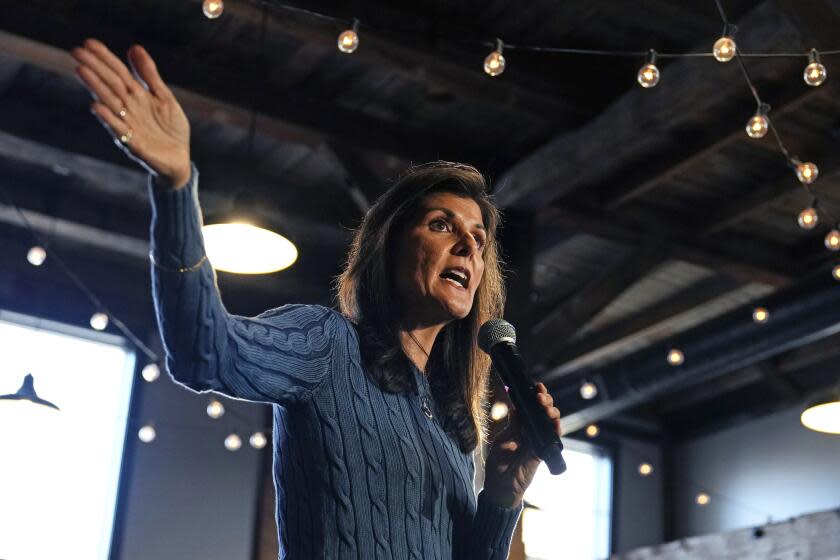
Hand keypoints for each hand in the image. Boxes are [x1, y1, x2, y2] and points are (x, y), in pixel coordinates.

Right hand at [72, 39, 191, 187]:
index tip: (88, 42)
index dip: (105, 58)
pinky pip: (119, 130)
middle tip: (76, 51)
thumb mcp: (164, 97)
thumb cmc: (170, 129)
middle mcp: (129, 109)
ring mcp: (129, 126)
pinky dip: (108, 118)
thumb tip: (134, 47)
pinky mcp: (134, 144)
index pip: (118, 73)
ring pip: (110, 103)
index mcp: (137, 96)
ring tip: (81, 70)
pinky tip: (96, 106)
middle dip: (95, 68)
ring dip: (96, 87)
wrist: (180, 160)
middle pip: (110, 84)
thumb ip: (149, 75)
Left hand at [481, 383, 561, 508]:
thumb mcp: (503, 440)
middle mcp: (532, 431)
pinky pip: (553, 438)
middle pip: (544, 412)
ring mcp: (538, 441)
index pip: (531, 407)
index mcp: (521, 426)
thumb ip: (513, 426)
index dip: (535, 396)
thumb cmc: (498, 463)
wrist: (500, 485)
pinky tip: (554, 421)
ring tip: (545, 405)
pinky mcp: (542, 452)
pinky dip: (555, 429)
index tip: (536, 386)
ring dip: (551, 412)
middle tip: (540, 396)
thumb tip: (516, 408)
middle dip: (545, 401)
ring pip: (551, 422)